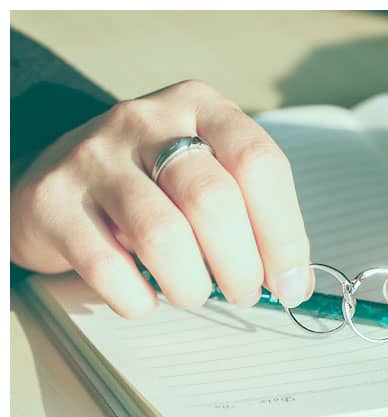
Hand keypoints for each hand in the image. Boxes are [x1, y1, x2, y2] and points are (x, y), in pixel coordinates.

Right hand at [11, 80, 312, 317]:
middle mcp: (149, 121)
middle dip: (241, 266)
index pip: (259, 164)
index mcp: (202, 107)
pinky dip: (137, 298)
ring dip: (191, 285)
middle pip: (214, 199)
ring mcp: (96, 155)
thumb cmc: (154, 182)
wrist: (63, 176)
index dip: (284, 233)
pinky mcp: (53, 199)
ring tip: (194, 295)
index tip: (291, 283)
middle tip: (244, 294)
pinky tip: (145, 298)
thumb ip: (251, 215)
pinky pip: (107, 266)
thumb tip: (294, 282)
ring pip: (163, 234)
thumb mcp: (207, 172)